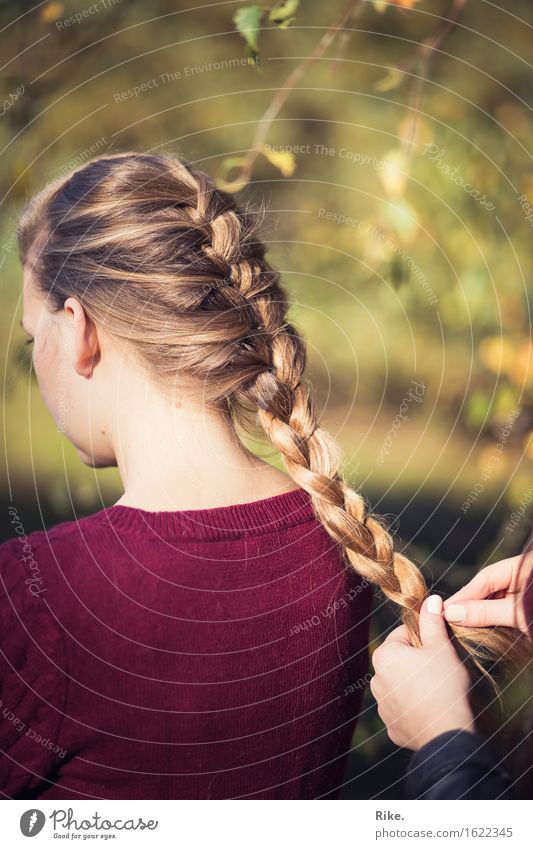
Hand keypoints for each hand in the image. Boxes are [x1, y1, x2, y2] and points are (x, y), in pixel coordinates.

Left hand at [370, 595, 474, 749]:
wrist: (447, 734)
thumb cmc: (444, 684)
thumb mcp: (441, 647)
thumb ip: (432, 622)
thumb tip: (430, 599)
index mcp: (384, 656)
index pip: (403, 634)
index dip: (424, 638)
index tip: (440, 647)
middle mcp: (376, 680)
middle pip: (401, 661)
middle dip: (418, 662)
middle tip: (441, 670)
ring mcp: (382, 707)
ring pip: (401, 686)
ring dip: (415, 686)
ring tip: (438, 692)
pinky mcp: (392, 728)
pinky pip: (404, 711)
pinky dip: (415, 709)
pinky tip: (432, 711)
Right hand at [444, 554, 531, 632]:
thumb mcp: (518, 613)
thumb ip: (486, 612)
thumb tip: (451, 613)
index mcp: (522, 567)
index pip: (485, 578)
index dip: (464, 594)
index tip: (445, 609)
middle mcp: (522, 577)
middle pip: (488, 589)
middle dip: (469, 605)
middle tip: (447, 619)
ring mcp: (524, 593)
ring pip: (495, 602)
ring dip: (479, 614)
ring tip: (459, 626)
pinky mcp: (526, 610)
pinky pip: (505, 612)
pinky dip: (492, 620)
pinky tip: (478, 630)